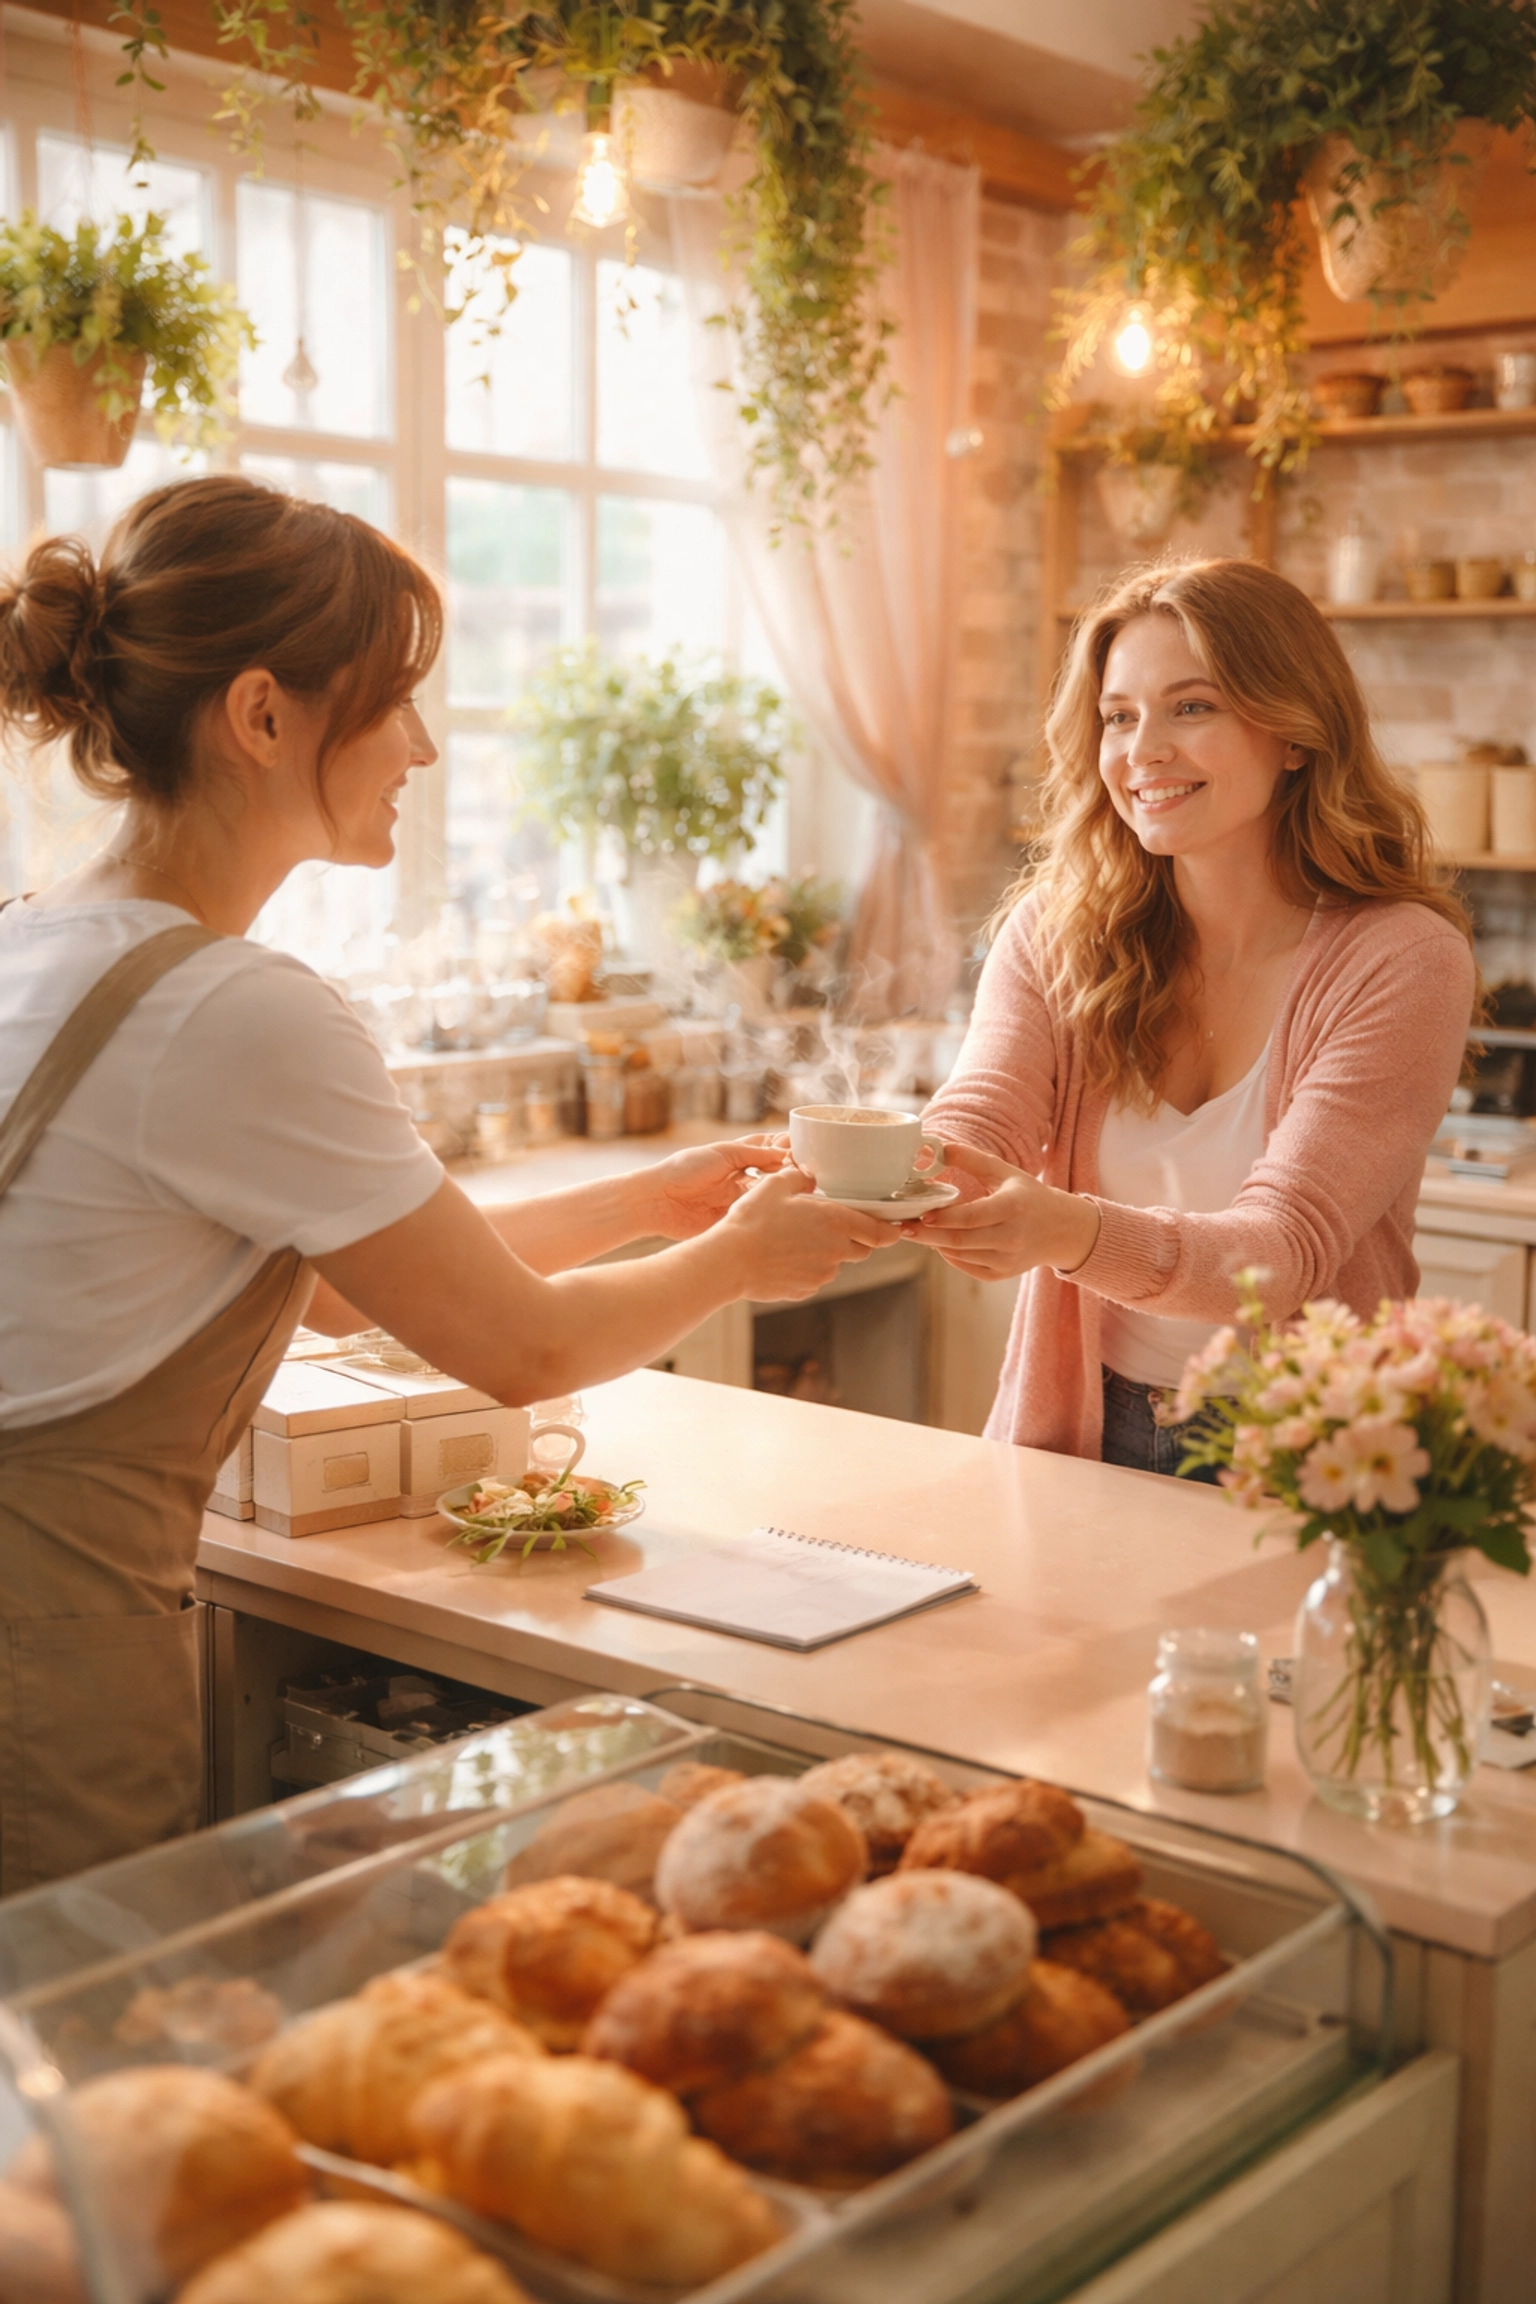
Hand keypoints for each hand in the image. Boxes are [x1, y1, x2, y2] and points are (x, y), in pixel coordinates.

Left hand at [644, 1138, 788, 1240]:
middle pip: (774, 1174)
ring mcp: (739, 1200)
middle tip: (804, 1172)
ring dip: (784, 1192)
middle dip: (790, 1172)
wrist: (658, 1200)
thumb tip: (784, 1153)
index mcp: (737, 1156)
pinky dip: (771, 1212)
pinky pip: (758, 1215)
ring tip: (799, 1188)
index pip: (770, 1150)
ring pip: (769, 1195)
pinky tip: (785, 1209)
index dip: (786, 1150)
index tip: (800, 1151)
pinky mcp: (734, 1219)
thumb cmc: (684, 1170)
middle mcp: (741, 1178)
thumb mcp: (722, 1153)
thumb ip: (753, 1153)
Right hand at [720, 1165, 889, 1300]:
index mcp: (836, 1222)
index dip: (891, 1232)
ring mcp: (821, 1274)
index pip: (880, 1233)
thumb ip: (800, 1177)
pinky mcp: (806, 1290)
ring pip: (835, 1263)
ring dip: (825, 1253)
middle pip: (861, 1249)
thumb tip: (810, 1174)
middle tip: (831, 1227)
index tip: (894, 1229)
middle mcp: (835, 1251)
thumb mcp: (776, 1185)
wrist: (729, 1261)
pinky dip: (806, 1268)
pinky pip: (814, 1277)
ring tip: (795, 1241)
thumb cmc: (752, 1220)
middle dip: (855, 1240)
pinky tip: (783, 1258)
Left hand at [905, 1140, 1099, 1277]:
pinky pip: (967, 1267)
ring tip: (917, 1230)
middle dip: (927, 1235)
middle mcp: (1012, 1237)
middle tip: (904, 1226)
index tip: (920, 1212)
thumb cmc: (1028, 1196)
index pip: (971, 1217)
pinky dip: (950, 1255)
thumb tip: (937, 1148)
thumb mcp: (1005, 1172)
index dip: (943, 1217)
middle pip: (959, 1241)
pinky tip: (940, 1242)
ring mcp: (1007, 1260)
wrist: (1060, 1230)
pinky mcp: (1002, 1274)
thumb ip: (971, 1159)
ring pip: (960, 1255)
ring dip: (935, 1243)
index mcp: (1013, 1207)